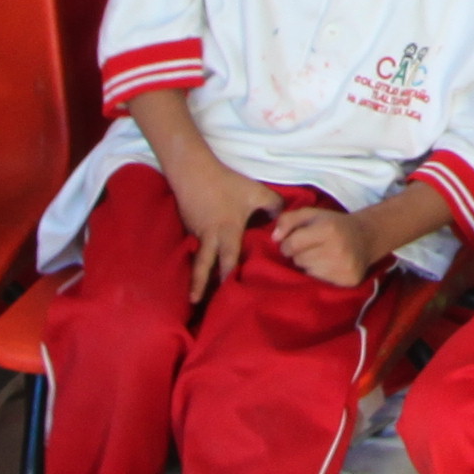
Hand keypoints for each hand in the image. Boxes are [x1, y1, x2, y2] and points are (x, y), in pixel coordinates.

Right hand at [162, 146, 268, 301]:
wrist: (192, 171)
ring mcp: (196, 233)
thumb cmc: (226, 183)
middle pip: (203, 265)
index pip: (228, 258)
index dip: (229, 275)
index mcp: (227, 231)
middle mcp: (209, 237)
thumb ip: (273, 206)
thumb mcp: (254, 192)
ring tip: (194, 295)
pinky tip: (198, 267)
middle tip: (196, 303)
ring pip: (198, 258)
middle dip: (200, 285)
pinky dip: (198, 257)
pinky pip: (195, 246)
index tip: (229, 291)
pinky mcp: (189, 228)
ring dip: (197, 275)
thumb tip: (284, 220)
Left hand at [270, 196, 389, 285]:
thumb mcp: (311, 214)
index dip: (288, 244)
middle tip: (312, 248)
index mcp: (327, 229)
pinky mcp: (348, 280)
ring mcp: (344, 267)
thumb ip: (288, 220)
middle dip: (301, 254)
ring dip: (310, 265)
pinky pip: (321, 282)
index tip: (295, 242)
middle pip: (299, 260)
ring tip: (321, 257)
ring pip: (309, 272)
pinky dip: (321, 275)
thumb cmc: (333, 225)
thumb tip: (274, 238)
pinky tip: (330, 266)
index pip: (292, 245)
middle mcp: (337, 249)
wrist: (366, 237)